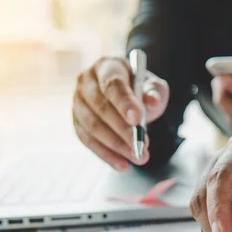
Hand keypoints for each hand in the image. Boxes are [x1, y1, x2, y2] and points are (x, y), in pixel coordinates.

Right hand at [72, 56, 169, 170]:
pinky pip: (88, 141)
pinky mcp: (77, 122)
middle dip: (123, 130)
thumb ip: (154, 93)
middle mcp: (86, 82)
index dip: (124, 102)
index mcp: (107, 66)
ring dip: (116, 146)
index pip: (113, 84)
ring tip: (138, 157)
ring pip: (93, 127)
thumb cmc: (140, 89)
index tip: (137, 119)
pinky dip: (106, 155)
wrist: (128, 97)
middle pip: (101, 108)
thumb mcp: (153, 87)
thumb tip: (151, 102)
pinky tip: (123, 164)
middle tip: (142, 146)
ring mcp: (78, 102)